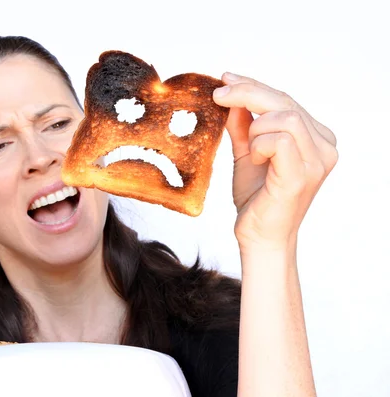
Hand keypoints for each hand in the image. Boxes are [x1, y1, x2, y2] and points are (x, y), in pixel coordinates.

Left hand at [213, 73, 337, 250]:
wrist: (259, 236)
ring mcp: (318, 161)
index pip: (286, 100)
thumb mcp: (247, 153)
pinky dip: (259, 144)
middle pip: (285, 101)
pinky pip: (279, 139)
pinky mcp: (302, 175)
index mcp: (316, 138)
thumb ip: (244, 126)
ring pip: (285, 116)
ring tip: (249, 151)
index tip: (226, 78)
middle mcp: (325, 146)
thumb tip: (231, 96)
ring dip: (256, 128)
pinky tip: (255, 159)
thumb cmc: (256, 197)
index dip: (254, 86)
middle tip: (219, 94)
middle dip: (248, 93)